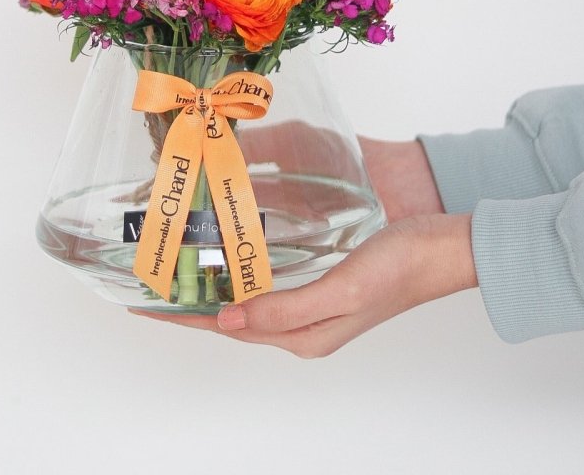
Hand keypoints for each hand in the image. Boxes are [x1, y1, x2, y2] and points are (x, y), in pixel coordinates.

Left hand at [131, 137, 468, 356]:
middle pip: (228, 317)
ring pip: (244, 299)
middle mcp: (300, 324)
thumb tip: (227, 321)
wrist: (440, 248)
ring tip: (177, 272)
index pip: (225, 328)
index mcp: (303, 334)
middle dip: (188, 305)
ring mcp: (309, 303)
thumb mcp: (341, 290)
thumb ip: (284, 309)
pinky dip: (238, 272)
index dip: (182, 318)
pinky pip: (265, 281)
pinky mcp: (317, 281)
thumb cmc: (400, 269)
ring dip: (210, 288)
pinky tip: (228, 257)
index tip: (143, 305)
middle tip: (151, 284)